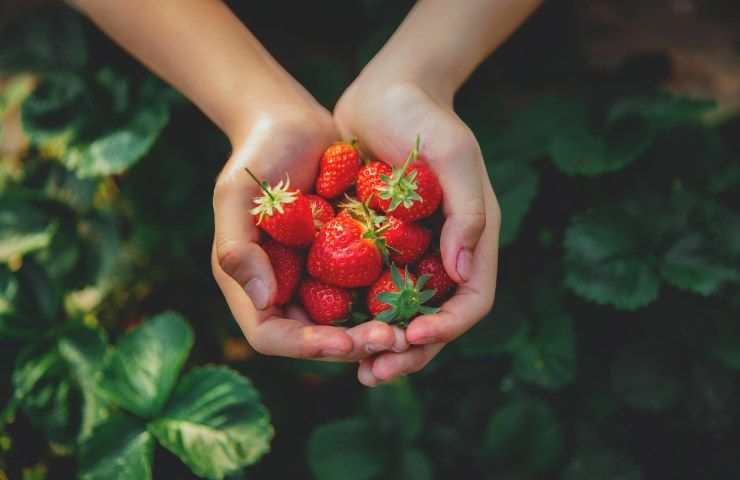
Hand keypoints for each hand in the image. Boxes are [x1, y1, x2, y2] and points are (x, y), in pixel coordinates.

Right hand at [212, 101, 407, 361]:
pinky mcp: (345, 261)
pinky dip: (388, 301)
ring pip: (346, 322)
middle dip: (353, 344)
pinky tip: (417, 298)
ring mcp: (315, 277)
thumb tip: (260, 300)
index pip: (272, 335)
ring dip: (375, 330)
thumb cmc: (257, 155)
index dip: (306, 346)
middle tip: (393, 339)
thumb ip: (237, 246)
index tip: (346, 342)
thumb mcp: (237, 195)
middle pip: (315, 338)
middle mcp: (284, 289)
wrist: (294, 124)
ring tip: (410, 328)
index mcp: (251, 283)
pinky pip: (366, 291)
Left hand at [334, 75, 500, 384]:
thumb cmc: (423, 118)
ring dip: (382, 345)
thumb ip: (467, 212)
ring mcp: (410, 253)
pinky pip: (369, 291)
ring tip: (355, 368)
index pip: (471, 300)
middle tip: (375, 372)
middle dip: (410, 351)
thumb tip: (462, 273)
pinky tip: (330, 330)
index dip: (447, 327)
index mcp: (471, 238)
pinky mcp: (377, 246)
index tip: (412, 335)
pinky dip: (356, 315)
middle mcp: (443, 254)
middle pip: (435, 320)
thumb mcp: (454, 155)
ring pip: (401, 314)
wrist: (384, 91)